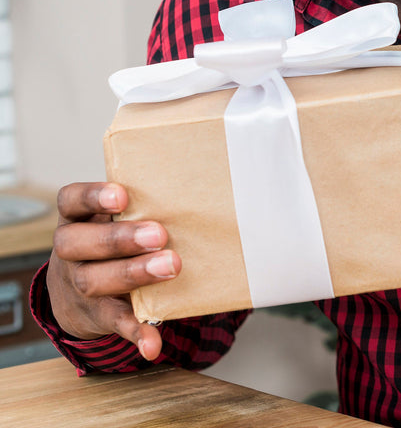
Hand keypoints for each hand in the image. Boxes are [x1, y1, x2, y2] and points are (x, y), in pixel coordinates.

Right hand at [47, 182, 180, 360]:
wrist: (77, 292)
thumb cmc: (111, 241)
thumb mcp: (112, 219)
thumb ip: (141, 205)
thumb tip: (193, 193)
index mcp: (77, 219)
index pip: (71, 201)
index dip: (92, 197)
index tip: (122, 196)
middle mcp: (71, 251)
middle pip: (78, 243)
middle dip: (120, 239)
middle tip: (159, 235)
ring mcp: (79, 285)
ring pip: (92, 280)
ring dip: (133, 274)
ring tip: (170, 267)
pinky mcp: (97, 315)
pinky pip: (114, 323)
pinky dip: (136, 332)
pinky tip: (152, 342)